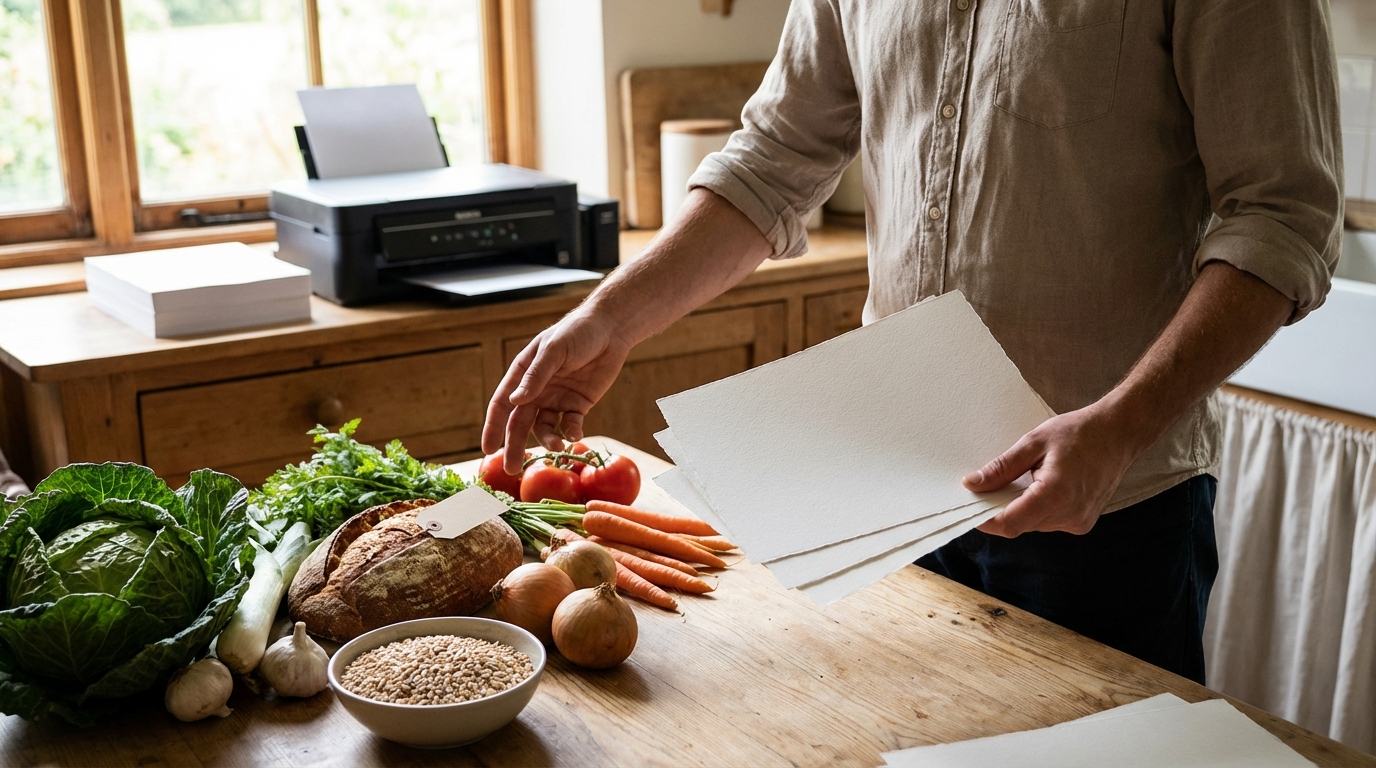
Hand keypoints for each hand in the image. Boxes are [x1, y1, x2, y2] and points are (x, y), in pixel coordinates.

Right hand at [482, 308, 634, 474]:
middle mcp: (536, 390)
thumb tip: (515, 402)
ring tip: (556, 448)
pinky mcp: (578, 405)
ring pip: (545, 428)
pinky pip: (570, 425)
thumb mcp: (554, 351)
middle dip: (515, 446)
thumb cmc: (576, 332)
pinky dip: (570, 434)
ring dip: (548, 441)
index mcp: (523, 374)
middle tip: (512, 469)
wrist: (610, 330)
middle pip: (520, 423)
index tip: (488, 449)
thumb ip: (536, 377)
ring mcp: (557, 399)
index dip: (493, 427)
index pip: (502, 404)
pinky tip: (574, 436)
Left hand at [964, 404, 1141, 536]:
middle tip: (993, 485)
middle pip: (1020, 525)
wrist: (1119, 433)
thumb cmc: (1079, 432)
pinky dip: (1038, 508)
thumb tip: (973, 484)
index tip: (971, 507)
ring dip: (1021, 508)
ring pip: (1034, 524)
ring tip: (1027, 479)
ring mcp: (1079, 522)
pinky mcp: (1083, 523)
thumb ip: (1002, 468)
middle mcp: (1070, 515)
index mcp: (1056, 494)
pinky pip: (1049, 522)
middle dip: (1002, 509)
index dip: (986, 520)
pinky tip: (1042, 485)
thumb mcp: (1033, 443)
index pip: (1010, 523)